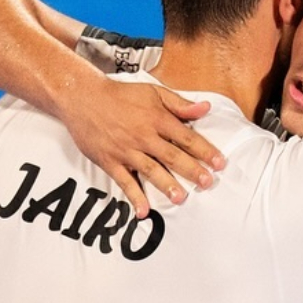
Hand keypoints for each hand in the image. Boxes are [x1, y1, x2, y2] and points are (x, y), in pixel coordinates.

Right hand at [63, 82, 225, 217]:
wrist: (83, 97)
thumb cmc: (119, 95)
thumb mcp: (153, 92)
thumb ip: (179, 104)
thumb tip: (205, 109)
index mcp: (156, 118)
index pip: (186, 137)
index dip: (204, 150)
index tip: (219, 163)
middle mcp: (143, 136)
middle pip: (172, 156)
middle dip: (191, 170)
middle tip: (207, 183)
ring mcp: (126, 151)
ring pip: (150, 170)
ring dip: (166, 185)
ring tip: (180, 198)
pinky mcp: (110, 161)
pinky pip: (124, 182)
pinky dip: (134, 197)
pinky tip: (143, 211)